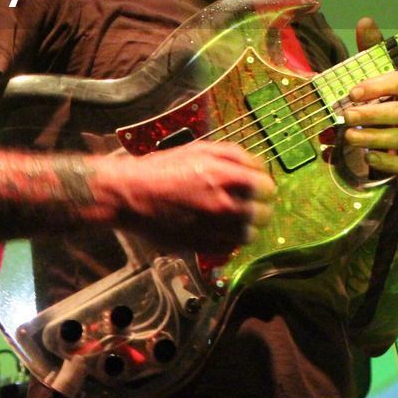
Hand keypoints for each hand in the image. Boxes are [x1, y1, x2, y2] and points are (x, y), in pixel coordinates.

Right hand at [98, 141, 275, 255]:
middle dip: (257, 207)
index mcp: (225, 177)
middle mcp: (223, 205)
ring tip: (230, 216)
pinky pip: (229, 248)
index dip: (263, 186)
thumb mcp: (199, 149)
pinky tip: (216, 227)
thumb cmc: (162, 169)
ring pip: (249, 234)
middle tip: (246, 202)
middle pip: (262, 214)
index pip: (266, 188)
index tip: (257, 187)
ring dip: (244, 225)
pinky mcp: (202, 246)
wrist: (131, 195)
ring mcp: (213, 229)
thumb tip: (257, 167)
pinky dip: (228, 239)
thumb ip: (234, 156)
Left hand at [326, 17, 397, 176]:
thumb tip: (366, 21)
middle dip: (372, 114)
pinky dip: (386, 161)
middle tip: (345, 115)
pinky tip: (368, 157)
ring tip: (348, 136)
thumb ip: (371, 51)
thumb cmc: (383, 105)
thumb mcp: (375, 78)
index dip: (378, 86)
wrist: (393, 147)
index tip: (352, 92)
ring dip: (373, 137)